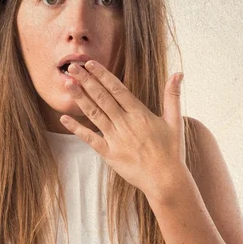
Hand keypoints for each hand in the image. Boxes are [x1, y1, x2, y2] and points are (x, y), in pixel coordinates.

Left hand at [59, 60, 186, 199]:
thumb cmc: (171, 151)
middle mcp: (125, 123)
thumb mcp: (175, 121)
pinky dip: (76, 128)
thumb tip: (178, 73)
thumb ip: (172, 96)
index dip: (102, 75)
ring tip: (67, 84)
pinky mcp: (109, 154)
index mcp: (140, 113)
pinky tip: (64, 119)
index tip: (90, 63)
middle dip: (86, 80)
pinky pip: (89, 139)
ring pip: (94, 114)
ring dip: (79, 98)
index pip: (117, 89)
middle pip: (102, 97)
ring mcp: (115, 139)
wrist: (165, 180)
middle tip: (71, 67)